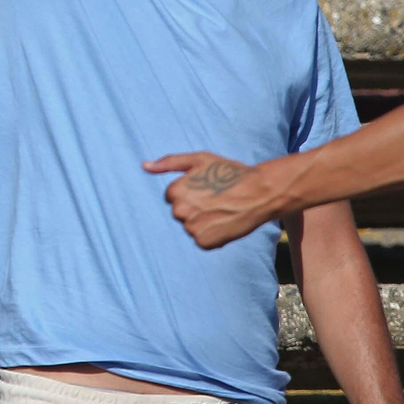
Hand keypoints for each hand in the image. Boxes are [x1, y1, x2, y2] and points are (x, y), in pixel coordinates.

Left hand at [143, 151, 277, 248]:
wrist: (259, 193)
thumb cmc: (228, 173)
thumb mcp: (198, 159)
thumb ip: (168, 163)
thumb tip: (144, 166)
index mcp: (174, 192)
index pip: (172, 196)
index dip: (190, 192)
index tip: (206, 188)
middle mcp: (180, 211)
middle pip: (180, 212)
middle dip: (194, 207)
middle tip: (215, 199)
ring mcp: (192, 229)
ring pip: (190, 225)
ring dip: (202, 221)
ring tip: (221, 209)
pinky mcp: (205, 243)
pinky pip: (201, 239)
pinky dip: (211, 233)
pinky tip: (224, 222)